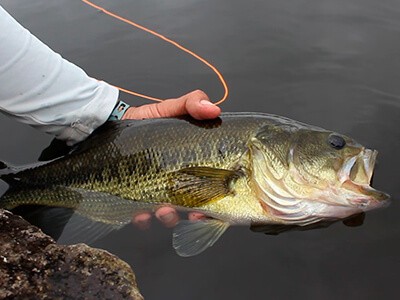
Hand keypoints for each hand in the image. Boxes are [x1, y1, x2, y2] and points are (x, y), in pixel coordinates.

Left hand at [122, 90, 219, 227]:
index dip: (216, 198)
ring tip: (162, 210)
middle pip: (193, 205)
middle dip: (194, 214)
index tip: (214, 205)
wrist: (109, 127)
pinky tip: (140, 214)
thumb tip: (214, 109)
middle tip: (192, 214)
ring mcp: (155, 192)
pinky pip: (141, 217)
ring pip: (168, 215)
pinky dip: (143, 219)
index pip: (211, 185)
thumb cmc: (144, 120)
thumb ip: (192, 104)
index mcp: (191, 164)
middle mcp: (176, 181)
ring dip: (169, 218)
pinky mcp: (134, 199)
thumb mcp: (170, 108)